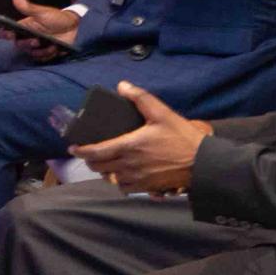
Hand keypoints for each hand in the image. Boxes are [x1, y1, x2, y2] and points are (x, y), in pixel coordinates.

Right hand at [5, 0, 82, 49]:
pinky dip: (48, 54)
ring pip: (31, 53)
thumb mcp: (42, 12)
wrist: (75, 27)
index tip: (8, 34)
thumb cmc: (57, 18)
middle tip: (35, 40)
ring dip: (40, 50)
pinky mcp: (45, 53)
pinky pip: (42, 58)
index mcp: (24, 27)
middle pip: (19, 44)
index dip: (5, 34)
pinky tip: (55, 48)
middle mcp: (28, 37)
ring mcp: (37, 47)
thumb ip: (27, 7)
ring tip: (51, 44)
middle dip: (26, 44)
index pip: (8, 32)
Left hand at [74, 82, 207, 196]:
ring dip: (105, 172)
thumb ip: (141, 98)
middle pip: (99, 167)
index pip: (95, 152)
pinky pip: (125, 188)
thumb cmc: (182, 138)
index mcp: (128, 146)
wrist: (202, 164)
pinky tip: (125, 176)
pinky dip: (121, 182)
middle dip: (91, 161)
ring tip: (106, 165)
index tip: (73, 148)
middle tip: (90, 154)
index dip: (81, 151)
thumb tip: (122, 86)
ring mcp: (137, 178)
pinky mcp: (147, 187)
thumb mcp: (163, 113)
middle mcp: (128, 165)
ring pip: (111, 179)